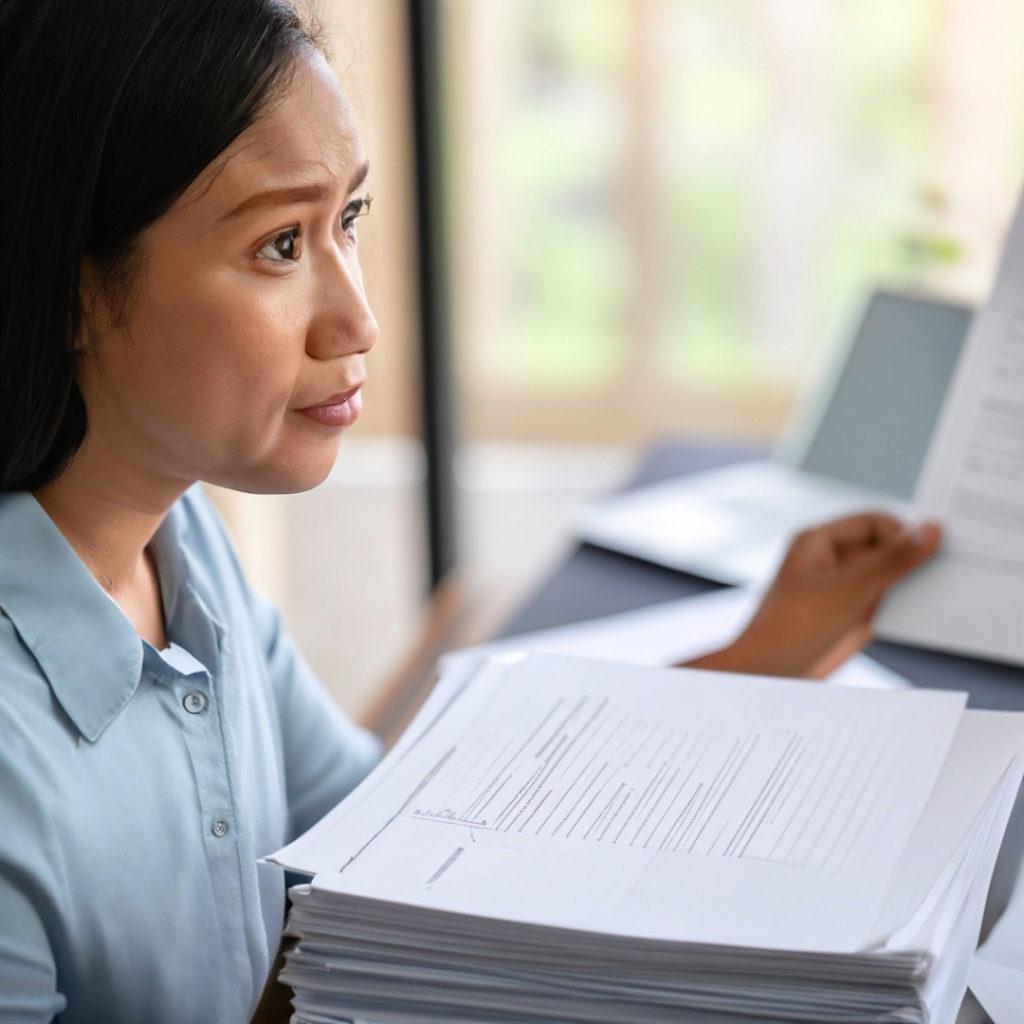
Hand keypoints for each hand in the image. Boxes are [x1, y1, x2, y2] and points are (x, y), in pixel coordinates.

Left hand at [687, 512, 941, 678]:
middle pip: (883, 547)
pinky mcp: (848, 613)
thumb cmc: (794, 626)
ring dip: (909, 583)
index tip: (932, 551)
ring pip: (886, 575)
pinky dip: (902, 604)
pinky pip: (883, 600)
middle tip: (945, 570)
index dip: (903, 533)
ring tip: (934, 594)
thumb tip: (930, 528)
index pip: (874, 521)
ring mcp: (839, 587)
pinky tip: (921, 615)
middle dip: (910, 558)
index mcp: (819, 541)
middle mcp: (829, 559)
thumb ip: (893, 560)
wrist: (768, 675)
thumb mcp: (850, 590)